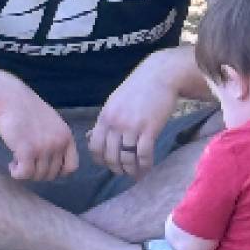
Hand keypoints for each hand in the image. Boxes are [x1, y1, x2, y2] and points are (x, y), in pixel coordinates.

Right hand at [0, 76, 78, 181]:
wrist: (10, 97)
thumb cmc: (28, 109)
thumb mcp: (52, 123)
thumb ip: (57, 140)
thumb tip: (57, 166)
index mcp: (66, 136)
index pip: (71, 167)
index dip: (57, 171)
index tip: (44, 166)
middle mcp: (58, 142)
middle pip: (52, 174)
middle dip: (38, 172)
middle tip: (27, 161)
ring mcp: (44, 147)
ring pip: (37, 176)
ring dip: (26, 171)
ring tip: (18, 158)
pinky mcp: (26, 150)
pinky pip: (24, 174)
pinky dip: (17, 173)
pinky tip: (12, 164)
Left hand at [87, 51, 179, 178]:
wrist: (159, 75)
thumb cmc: (138, 87)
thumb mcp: (115, 101)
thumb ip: (105, 120)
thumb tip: (90, 137)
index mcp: (105, 116)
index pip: (95, 146)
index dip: (100, 160)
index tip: (107, 164)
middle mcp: (115, 123)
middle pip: (110, 156)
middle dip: (116, 168)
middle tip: (123, 171)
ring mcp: (132, 127)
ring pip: (126, 158)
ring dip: (130, 170)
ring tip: (135, 173)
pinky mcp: (149, 129)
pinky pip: (143, 155)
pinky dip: (144, 165)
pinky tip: (146, 168)